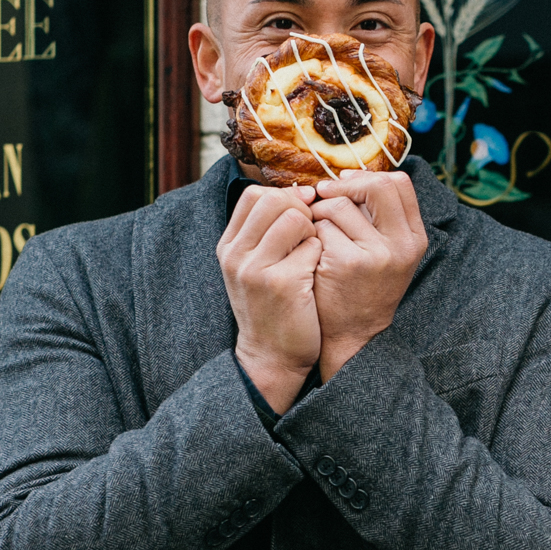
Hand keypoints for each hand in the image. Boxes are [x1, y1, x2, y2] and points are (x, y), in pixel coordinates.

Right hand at [217, 185, 322, 413]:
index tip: (301, 212)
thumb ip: (266, 233)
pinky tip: (317, 274)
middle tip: (310, 234)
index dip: (284, 197)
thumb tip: (300, 192)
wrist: (271, 357)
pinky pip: (313, 247)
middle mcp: (236, 255)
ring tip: (313, 254)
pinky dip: (321, 255)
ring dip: (313, 231)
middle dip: (301, 209)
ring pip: (295, 218)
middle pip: (274, 200)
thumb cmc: (272, 308)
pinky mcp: (282, 283)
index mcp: (228, 247)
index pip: (254, 195)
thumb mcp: (255, 268)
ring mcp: (256, 269)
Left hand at [309, 171, 427, 379]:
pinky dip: (310, 235)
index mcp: (415, 239)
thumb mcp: (387, 254)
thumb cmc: (363, 289)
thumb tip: (350, 176)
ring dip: (319, 213)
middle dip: (344, 186)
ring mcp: (376, 254)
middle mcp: (402, 245)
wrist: (353, 337)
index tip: (345, 184)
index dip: (366, 177)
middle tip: (323, 195)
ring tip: (316, 234)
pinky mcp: (347, 263)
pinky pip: (320, 227)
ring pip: (339, 204)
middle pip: (376, 185)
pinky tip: (311, 253)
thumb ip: (378, 218)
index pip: (399, 183)